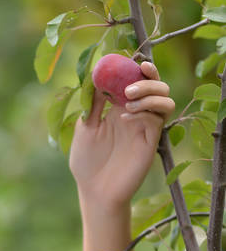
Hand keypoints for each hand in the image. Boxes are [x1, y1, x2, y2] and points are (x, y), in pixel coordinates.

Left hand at [69, 61, 174, 210]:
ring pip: (165, 98)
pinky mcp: (151, 141)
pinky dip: (145, 110)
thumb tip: (96, 75)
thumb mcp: (84, 127)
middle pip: (156, 84)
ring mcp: (145, 127)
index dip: (136, 66)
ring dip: (150, 93)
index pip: (135, 79)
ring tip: (128, 101)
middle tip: (128, 86)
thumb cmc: (86, 162)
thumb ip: (92, 103)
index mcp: (119, 106)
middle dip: (147, 78)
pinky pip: (159, 118)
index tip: (129, 59)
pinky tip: (125, 118)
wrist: (95, 191)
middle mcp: (136, 113)